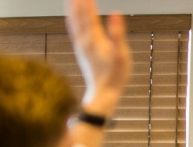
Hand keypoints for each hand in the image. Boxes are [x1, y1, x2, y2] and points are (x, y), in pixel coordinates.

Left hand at [65, 0, 130, 115]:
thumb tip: (115, 13)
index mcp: (95, 39)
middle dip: (77, 2)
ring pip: (72, 22)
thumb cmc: (115, 75)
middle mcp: (84, 41)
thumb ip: (117, 33)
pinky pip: (73, 30)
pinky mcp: (80, 51)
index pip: (88, 15)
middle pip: (77, 16)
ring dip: (71, 9)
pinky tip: (72, 18)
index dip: (87, 2)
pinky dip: (71, 19)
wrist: (103, 93)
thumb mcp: (121, 55)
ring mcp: (80, 46)